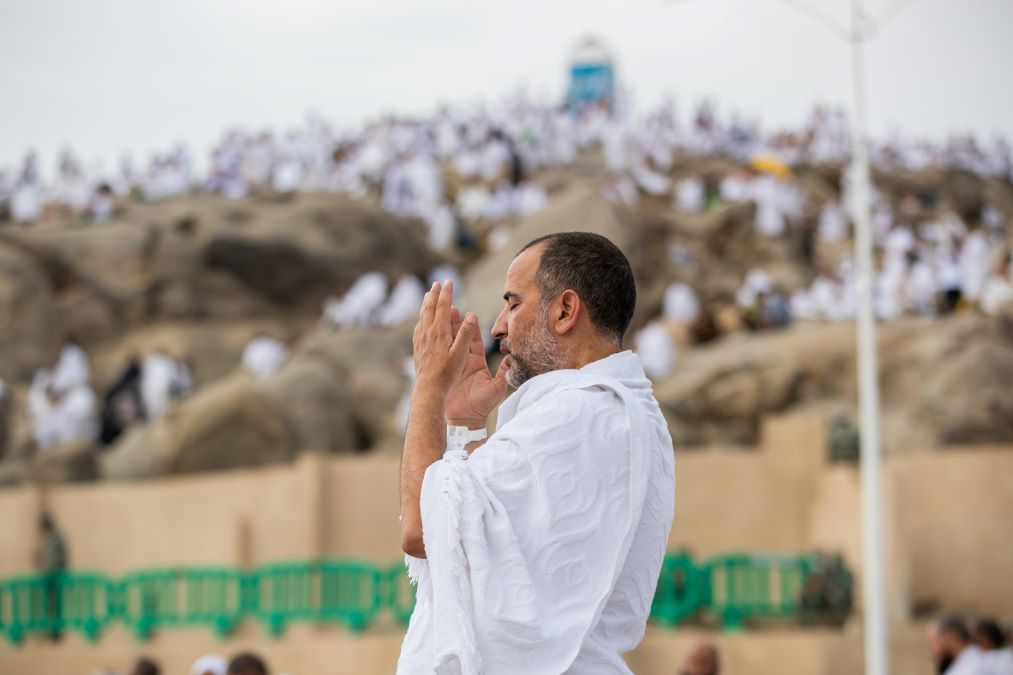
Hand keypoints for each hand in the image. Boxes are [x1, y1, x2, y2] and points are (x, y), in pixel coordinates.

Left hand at [412, 281, 474, 395]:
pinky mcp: (417, 347)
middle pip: (429, 308)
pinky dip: (422, 317)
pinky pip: (418, 326)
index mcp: (439, 332)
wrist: (428, 389)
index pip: (442, 307)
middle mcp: (427, 333)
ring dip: (426, 303)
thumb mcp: (460, 354)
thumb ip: (466, 334)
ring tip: (428, 295)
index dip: (446, 293)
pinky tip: (422, 319)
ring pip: (422, 316)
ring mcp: (420, 340)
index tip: (449, 282)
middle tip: (437, 283)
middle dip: (434, 294)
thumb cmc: (447, 373)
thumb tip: (471, 315)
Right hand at [445, 302, 509, 427]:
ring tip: (438, 314)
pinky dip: (435, 344)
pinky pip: (439, 355)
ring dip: (444, 329)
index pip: (474, 340)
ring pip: (448, 343)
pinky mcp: (444, 372)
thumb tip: (512, 358)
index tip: (469, 313)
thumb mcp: (497, 388)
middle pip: (459, 337)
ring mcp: (453, 366)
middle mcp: (464, 361)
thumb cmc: (482, 406)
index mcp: (476, 362)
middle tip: (451, 306)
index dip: (471, 326)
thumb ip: (504, 373)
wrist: (466, 420)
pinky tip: (428, 333)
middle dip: (454, 322)